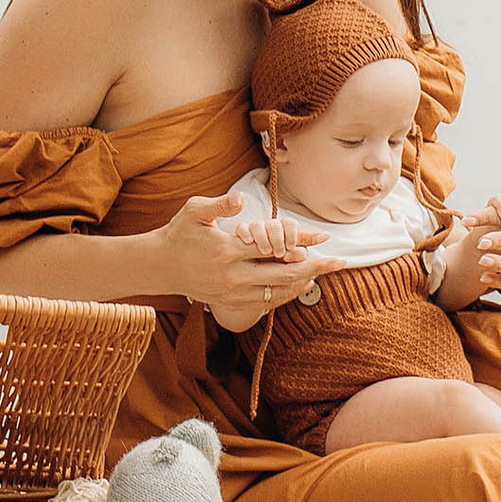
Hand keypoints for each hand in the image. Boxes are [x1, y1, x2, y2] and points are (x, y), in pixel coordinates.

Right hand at [152, 187, 325, 331]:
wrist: (160, 266)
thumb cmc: (179, 234)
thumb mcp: (195, 211)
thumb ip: (220, 205)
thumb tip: (244, 199)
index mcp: (228, 251)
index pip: (273, 247)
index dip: (301, 242)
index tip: (323, 237)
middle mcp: (234, 276)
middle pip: (284, 276)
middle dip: (315, 269)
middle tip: (340, 262)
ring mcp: (233, 293)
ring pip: (278, 293)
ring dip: (304, 283)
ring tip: (325, 274)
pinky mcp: (231, 302)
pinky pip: (266, 302)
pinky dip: (286, 294)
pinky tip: (300, 284)